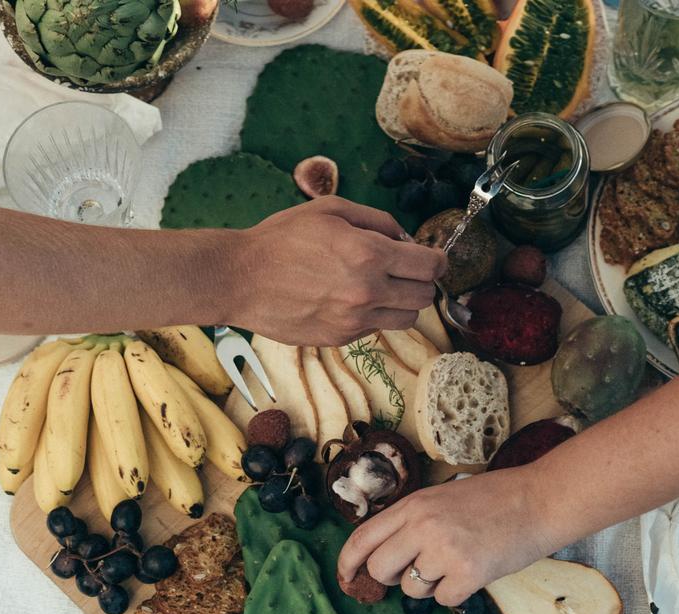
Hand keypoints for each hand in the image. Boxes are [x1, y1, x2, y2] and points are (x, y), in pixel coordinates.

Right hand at [233, 197, 446, 345]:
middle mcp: (368, 291)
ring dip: (402, 303)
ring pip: (407, 319)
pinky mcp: (340, 338)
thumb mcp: (331, 210)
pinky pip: (375, 328)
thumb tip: (404, 237)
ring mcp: (354, 319)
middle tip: (404, 270)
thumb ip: (376, 220)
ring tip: (380, 288)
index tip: (430, 257)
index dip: (437, 260)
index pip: (431, 266)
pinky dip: (373, 315)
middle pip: (425, 296)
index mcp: (369, 254)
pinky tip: (350, 300)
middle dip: (421, 281)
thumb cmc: (281, 238)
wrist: (240, 279)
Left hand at [337, 467, 561, 605]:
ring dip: (431, 584)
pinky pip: (444, 599)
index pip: (363, 537)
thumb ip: (413, 520)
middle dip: (393, 577)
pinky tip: (474, 569)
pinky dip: (457, 592)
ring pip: (412, 589)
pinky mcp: (467, 573)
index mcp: (414, 504)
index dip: (348, 562)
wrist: (539, 500)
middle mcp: (422, 525)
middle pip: (380, 569)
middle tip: (417, 569)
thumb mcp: (443, 497)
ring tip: (457, 561)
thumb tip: (386, 555)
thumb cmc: (495, 498)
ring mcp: (444, 550)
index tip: (345, 576)